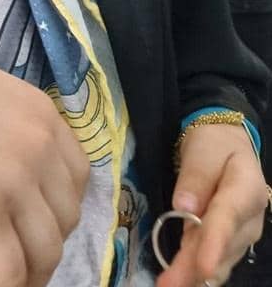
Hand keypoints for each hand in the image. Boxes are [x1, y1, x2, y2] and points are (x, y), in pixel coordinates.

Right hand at [0, 32, 89, 286]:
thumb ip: (11, 135)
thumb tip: (4, 182)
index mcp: (44, 118)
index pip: (75, 182)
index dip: (56, 212)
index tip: (35, 226)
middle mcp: (41, 150)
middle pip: (64, 221)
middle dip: (44, 246)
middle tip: (18, 259)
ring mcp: (14, 183)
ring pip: (43, 252)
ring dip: (28, 272)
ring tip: (6, 279)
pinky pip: (6, 271)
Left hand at [156, 124, 266, 286]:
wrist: (228, 147)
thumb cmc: (214, 146)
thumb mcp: (203, 151)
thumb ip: (194, 178)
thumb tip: (183, 207)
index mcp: (247, 188)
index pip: (228, 217)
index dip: (214, 243)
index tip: (202, 267)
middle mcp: (250, 217)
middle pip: (221, 245)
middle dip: (194, 268)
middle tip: (168, 285)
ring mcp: (243, 232)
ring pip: (219, 258)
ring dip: (193, 275)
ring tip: (167, 286)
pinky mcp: (230, 241)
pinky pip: (215, 258)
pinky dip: (195, 272)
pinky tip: (179, 281)